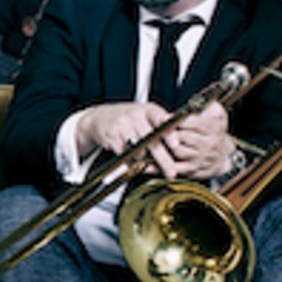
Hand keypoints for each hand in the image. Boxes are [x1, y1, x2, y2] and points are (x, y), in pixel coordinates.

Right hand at [74, 101, 233, 180]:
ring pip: (138, 150)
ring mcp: (122, 126)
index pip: (161, 119)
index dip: (169, 132)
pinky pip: (125, 155)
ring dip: (144, 159)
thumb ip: (161, 125)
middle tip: (171, 171)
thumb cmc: (128, 118)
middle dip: (163, 159)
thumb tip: (180, 141)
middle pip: (152, 140)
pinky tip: (131, 157)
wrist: (100, 118)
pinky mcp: (112, 137)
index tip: (176, 144)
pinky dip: (130, 161)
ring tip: (144, 158)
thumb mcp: (146, 115)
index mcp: (148, 110)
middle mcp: (135, 116)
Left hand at [146, 102, 234, 180]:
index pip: (196, 123)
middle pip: (184, 137)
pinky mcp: (192, 170)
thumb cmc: (215, 133)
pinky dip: (162, 165)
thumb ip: (211, 107)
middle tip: (158, 127)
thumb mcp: (218, 116)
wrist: (221, 157)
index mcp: (214, 129)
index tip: (166, 117)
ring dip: (165, 145)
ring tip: (155, 138)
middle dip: (169, 131)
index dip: (179, 120)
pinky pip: (174, 167)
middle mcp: (208, 145)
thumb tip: (205, 101)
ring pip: (178, 150)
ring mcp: (200, 158)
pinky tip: (151, 162)